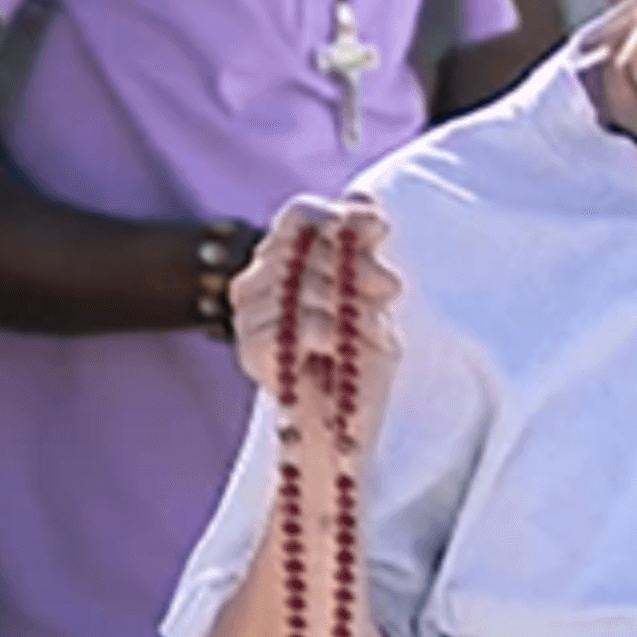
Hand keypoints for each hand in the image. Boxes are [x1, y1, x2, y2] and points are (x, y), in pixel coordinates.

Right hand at [231, 196, 403, 461]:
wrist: (344, 432)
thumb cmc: (359, 360)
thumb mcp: (372, 294)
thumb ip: (363, 247)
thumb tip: (363, 204)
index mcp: (282, 260)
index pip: (301, 214)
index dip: (343, 215)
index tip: (380, 229)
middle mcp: (256, 281)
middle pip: (304, 241)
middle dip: (356, 262)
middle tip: (388, 290)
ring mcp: (248, 316)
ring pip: (304, 280)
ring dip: (350, 304)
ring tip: (365, 332)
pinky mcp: (252, 350)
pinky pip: (301, 321)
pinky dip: (334, 333)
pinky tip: (343, 350)